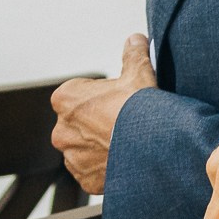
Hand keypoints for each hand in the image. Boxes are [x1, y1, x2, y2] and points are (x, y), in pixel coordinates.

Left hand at [49, 36, 154, 194]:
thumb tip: (134, 39)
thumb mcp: (139, 73)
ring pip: (85, 148)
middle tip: (126, 122)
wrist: (156, 149)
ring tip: (129, 143)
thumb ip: (133, 54)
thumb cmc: (142, 111)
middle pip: (81, 122)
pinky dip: (106, 167)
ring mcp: (72, 157)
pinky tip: (126, 159)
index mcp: (66, 99)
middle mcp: (61, 129)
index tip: (120, 100)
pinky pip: (93, 171)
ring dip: (101, 146)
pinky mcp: (85, 179)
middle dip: (98, 122)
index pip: (80, 94)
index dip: (103, 95)